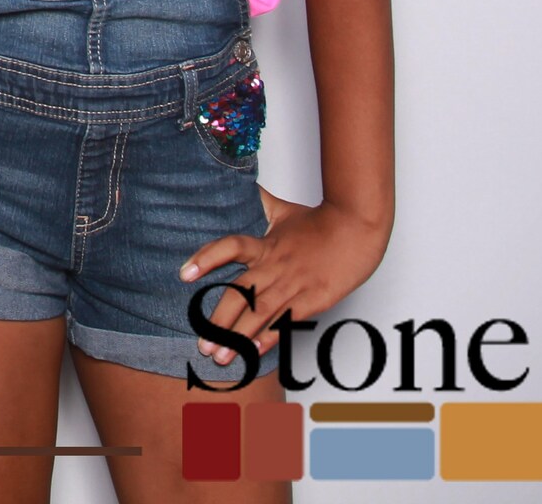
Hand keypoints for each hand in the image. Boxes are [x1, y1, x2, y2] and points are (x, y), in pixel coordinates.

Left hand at [181, 187, 391, 365]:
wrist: (358, 227)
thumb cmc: (321, 221)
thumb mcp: (284, 210)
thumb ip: (259, 203)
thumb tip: (242, 184)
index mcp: (266, 245)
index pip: (230, 248)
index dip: (206, 258)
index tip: (184, 274)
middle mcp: (275, 266)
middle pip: (239, 293)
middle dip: (217, 320)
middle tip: (201, 342)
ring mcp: (293, 285)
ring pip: (259, 314)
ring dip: (237, 338)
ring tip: (219, 357)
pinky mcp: (313, 300)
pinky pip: (287, 322)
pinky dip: (270, 338)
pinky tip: (254, 353)